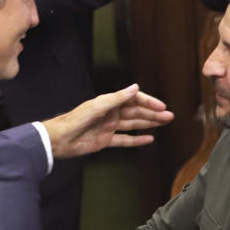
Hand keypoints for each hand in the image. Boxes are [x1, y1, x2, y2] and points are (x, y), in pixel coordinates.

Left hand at [41, 84, 173, 158]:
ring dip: (149, 124)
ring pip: (133, 124)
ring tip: (164, 123)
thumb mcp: (98, 107)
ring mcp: (109, 127)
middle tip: (169, 116)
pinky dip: (137, 140)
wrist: (60, 139)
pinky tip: (149, 139)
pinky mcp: (106, 141)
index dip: (148, 102)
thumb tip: (135, 88)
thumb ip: (117, 98)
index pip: (134, 100)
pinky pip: (125, 140)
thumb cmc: (75, 120)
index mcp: (109, 102)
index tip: (161, 107)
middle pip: (136, 112)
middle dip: (153, 113)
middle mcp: (111, 113)